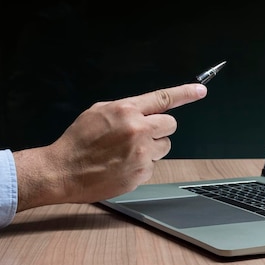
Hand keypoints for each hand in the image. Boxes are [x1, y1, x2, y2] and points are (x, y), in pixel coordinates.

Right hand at [13, 83, 207, 211]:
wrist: (63, 171)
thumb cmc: (78, 140)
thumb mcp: (99, 111)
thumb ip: (127, 108)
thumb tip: (148, 109)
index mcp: (126, 111)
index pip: (163, 98)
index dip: (185, 93)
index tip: (201, 90)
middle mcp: (138, 131)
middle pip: (170, 125)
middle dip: (160, 128)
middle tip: (142, 133)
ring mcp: (142, 154)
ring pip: (165, 146)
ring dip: (152, 147)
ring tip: (127, 151)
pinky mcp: (141, 174)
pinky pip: (153, 165)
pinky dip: (142, 165)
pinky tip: (122, 165)